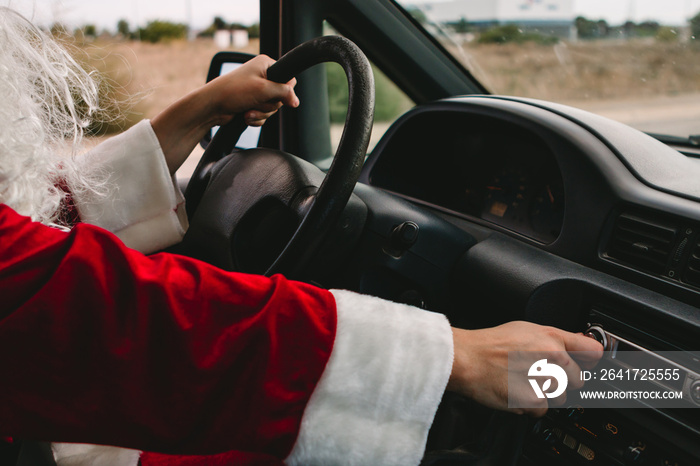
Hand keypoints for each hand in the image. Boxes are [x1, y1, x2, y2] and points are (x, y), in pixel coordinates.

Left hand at [205, 54, 298, 126]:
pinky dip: (257, 117)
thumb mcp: (263, 89)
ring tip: (248, 110)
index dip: (285, 91)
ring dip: (261, 112)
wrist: (213, 106)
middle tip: (256, 102)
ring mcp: (257, 91)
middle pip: (281, 96)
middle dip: (269, 104)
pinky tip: (246, 115)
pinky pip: (265, 114)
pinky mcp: (253, 103)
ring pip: (273, 108)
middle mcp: (263, 76)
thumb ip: (284, 93)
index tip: (277, 96)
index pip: (289, 79)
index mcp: (266, 65)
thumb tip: (296, 101)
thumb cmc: (233, 91)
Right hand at [447, 321, 602, 415]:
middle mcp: (551, 357)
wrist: (466, 359)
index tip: (587, 364)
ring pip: (561, 397)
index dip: (590, 359)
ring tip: (523, 382)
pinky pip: (543, 410)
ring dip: (545, 395)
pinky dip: (530, 406)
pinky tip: (516, 391)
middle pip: (578, 380)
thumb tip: (578, 342)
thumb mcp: (524, 329)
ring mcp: (543, 380)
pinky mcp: (533, 400)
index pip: (592, 351)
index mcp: (552, 338)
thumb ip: (554, 337)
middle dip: (562, 380)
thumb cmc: (489, 344)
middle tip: (539, 374)